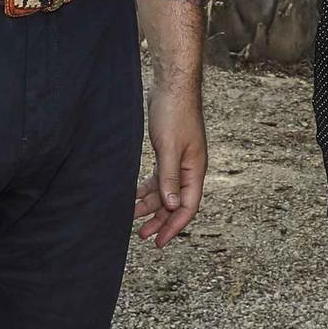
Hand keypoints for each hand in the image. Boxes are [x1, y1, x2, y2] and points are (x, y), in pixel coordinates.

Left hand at [135, 82, 205, 247]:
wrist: (172, 87)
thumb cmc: (174, 113)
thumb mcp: (170, 148)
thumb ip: (170, 178)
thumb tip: (173, 206)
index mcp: (195, 169)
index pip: (188, 206)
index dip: (174, 226)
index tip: (160, 242)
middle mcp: (189, 168)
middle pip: (176, 202)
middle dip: (160, 220)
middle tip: (142, 236)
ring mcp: (179, 160)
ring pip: (166, 191)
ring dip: (151, 205)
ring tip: (132, 217)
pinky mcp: (168, 152)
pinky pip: (159, 178)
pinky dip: (147, 188)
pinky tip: (134, 195)